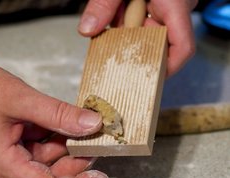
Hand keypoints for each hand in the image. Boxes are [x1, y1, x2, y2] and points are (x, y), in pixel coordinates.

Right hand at [0, 53, 107, 177]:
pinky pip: (32, 149)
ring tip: (83, 130)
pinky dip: (50, 138)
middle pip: (47, 175)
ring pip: (42, 160)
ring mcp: (1, 159)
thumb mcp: (21, 98)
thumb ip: (59, 114)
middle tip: (96, 142)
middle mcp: (0, 168)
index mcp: (0, 164)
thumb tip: (93, 124)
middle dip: (74, 160)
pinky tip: (62, 125)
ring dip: (63, 146)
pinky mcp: (2, 148)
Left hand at [78, 0, 197, 76]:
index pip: (181, 49)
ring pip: (146, 38)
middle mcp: (174, 13)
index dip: (167, 69)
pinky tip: (114, 21)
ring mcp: (165, 13)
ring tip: (113, 28)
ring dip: (126, 38)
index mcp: (175, 7)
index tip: (148, 79)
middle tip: (115, 52)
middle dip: (134, 51)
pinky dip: (125, 28)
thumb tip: (87, 30)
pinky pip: (142, 28)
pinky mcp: (155, 11)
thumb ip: (103, 4)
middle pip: (158, 47)